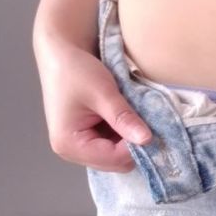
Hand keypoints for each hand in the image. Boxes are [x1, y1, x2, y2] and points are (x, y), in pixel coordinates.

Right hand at [34, 28, 154, 172]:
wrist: (61, 53)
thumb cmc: (76, 70)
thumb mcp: (103, 93)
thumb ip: (124, 118)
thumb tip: (147, 140)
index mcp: (69, 144)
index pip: (113, 159)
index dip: (136, 146)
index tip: (154, 128)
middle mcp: (71, 151)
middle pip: (114, 162)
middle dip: (133, 145)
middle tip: (149, 122)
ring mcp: (77, 146)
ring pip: (115, 155)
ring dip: (129, 139)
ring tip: (138, 117)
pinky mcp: (85, 137)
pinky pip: (111, 145)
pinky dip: (123, 134)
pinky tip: (129, 117)